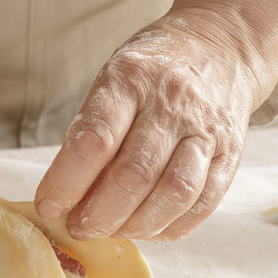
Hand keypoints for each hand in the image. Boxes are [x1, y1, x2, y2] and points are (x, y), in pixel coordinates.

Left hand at [34, 0, 277, 241]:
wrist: (221, 47)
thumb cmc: (150, 75)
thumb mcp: (110, 83)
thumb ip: (89, 134)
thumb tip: (63, 198)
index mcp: (131, 80)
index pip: (95, 140)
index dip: (66, 183)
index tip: (47, 206)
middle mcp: (173, 103)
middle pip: (135, 174)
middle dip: (100, 214)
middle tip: (80, 227)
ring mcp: (206, 129)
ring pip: (174, 192)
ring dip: (136, 225)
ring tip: (112, 231)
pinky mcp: (230, 152)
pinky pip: (204, 202)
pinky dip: (172, 226)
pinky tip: (149, 229)